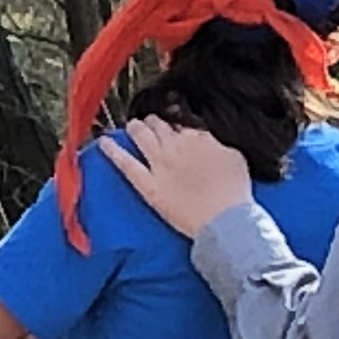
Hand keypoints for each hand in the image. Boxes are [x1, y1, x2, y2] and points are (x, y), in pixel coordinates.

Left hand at [97, 118, 254, 238]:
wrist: (225, 218)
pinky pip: (125, 163)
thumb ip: (216, 143)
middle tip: (152, 123)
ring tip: (134, 127)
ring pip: (141, 135)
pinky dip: (112, 151)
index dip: (176, 120)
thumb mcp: (234, 156)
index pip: (181, 120)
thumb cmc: (235, 191)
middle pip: (159, 123)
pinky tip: (102, 142)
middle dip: (154, 121)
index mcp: (198, 137)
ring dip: (136, 128)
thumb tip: (207, 138)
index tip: (174, 122)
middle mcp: (176, 145)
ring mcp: (159, 164)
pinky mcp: (148, 185)